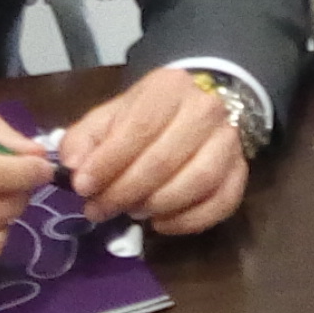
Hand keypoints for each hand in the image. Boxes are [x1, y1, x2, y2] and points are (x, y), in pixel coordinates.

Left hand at [54, 66, 252, 235]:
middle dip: (126, 191)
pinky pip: (222, 202)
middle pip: (166, 158)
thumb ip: (84, 139)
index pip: (139, 127)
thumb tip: (72, 167)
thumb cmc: (145, 117)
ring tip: (132, 212)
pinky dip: (189, 221)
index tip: (82, 187)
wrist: (193, 111)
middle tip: (99, 209)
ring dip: (159, 205)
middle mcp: (207, 109)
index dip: (108, 162)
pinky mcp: (241, 171)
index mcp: (169, 87)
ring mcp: (229, 141)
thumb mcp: (109, 117)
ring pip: (199, 180)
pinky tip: (161, 224)